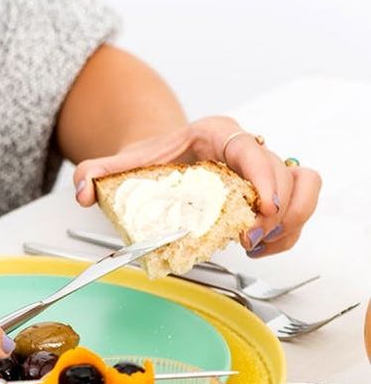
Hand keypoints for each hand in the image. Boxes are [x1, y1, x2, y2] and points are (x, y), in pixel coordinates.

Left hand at [72, 116, 320, 257]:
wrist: (160, 156)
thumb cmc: (148, 160)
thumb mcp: (118, 165)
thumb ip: (94, 174)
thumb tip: (81, 192)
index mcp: (215, 135)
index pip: (250, 149)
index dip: (264, 178)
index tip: (261, 208)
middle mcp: (245, 149)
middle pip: (286, 172)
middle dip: (276, 211)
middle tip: (247, 241)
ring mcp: (261, 171)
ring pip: (303, 187)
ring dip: (290, 222)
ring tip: (256, 246)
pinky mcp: (267, 192)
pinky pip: (297, 209)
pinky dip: (287, 233)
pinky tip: (258, 249)